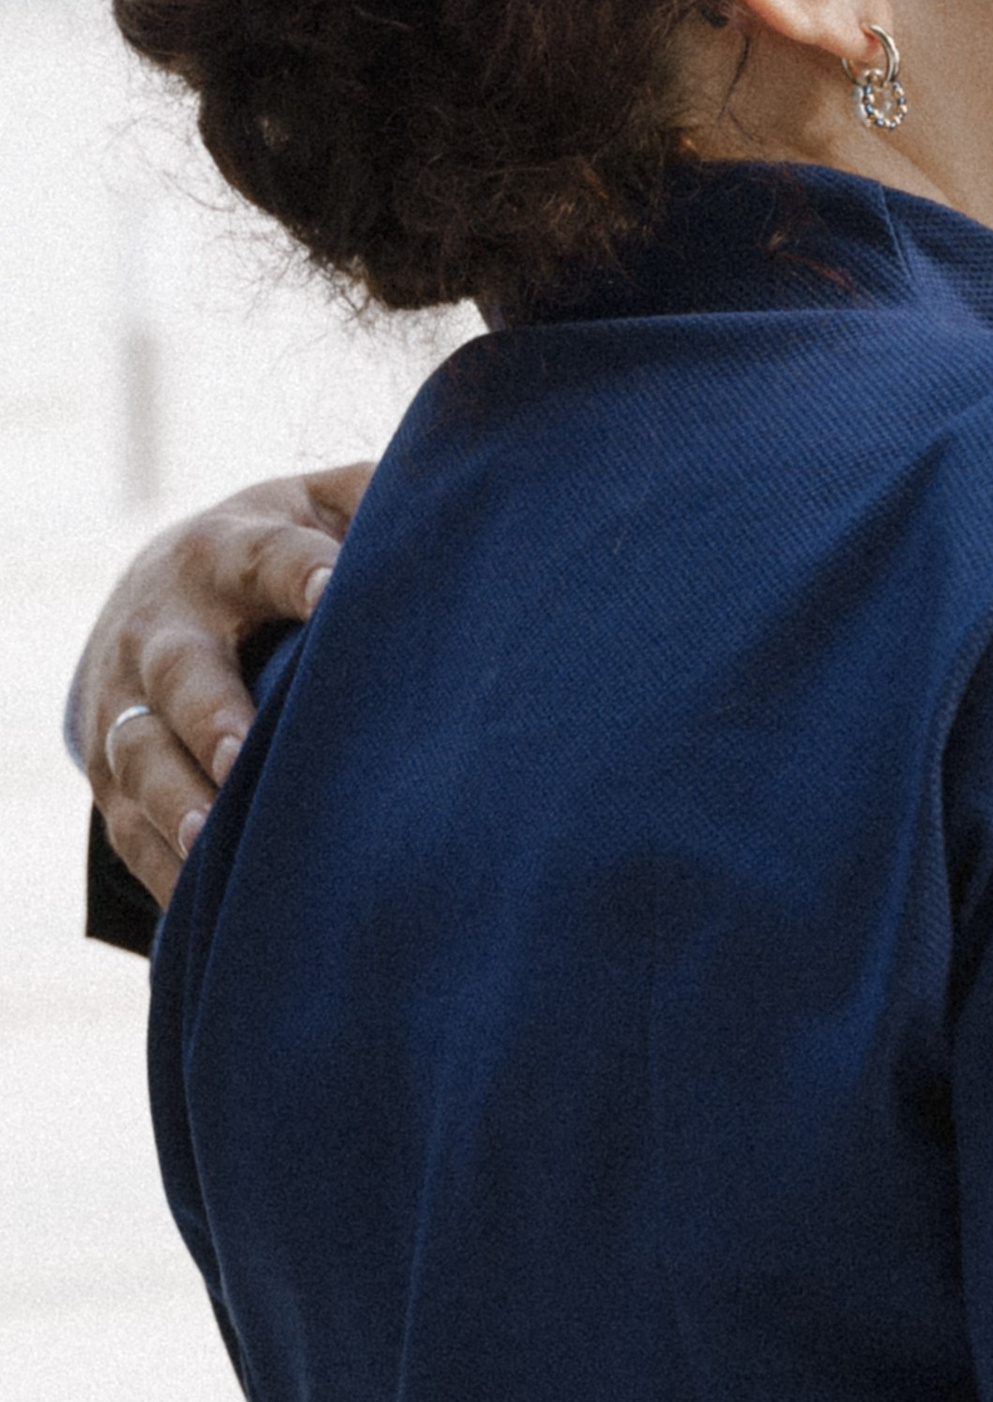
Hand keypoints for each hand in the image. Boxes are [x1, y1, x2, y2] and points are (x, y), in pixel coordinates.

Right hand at [74, 465, 373, 899]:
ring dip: (174, 799)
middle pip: (180, 672)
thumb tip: (470, 501)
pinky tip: (202, 901)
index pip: (263, 558)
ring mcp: (127, 706)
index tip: (334, 592)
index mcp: (228, 552)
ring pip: (140, 756)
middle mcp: (165, 628)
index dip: (296, 571)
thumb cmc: (276, 553)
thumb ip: (376, 500)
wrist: (158, 594)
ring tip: (209, 840)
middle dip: (210, 711)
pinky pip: (129, 828)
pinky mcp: (113, 775)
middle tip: (247, 751)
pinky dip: (161, 866)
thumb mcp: (319, 506)